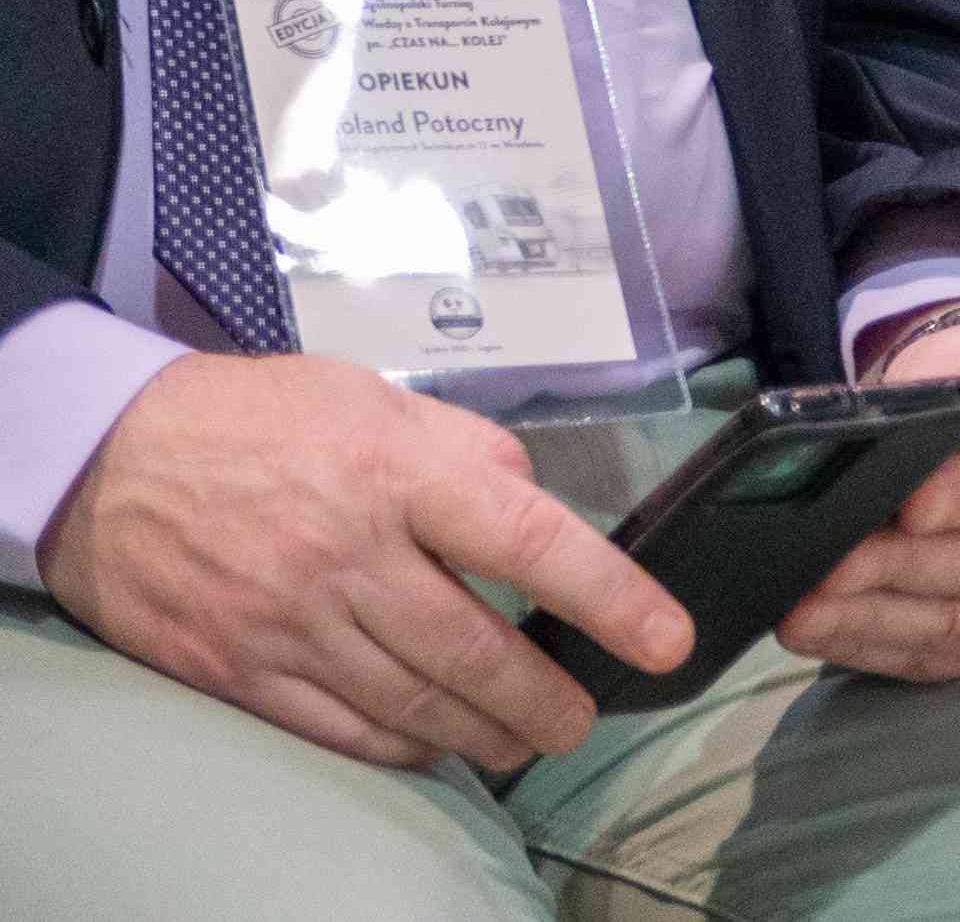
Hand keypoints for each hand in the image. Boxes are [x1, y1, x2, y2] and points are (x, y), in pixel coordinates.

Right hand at [39, 348, 691, 770]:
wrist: (111, 461)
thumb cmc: (261, 419)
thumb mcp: (378, 398)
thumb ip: (466, 452)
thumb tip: (534, 505)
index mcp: (400, 475)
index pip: (531, 542)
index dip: (611, 597)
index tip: (664, 638)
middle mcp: (352, 557)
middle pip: (474, 650)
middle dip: (544, 699)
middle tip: (586, 718)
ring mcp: (294, 623)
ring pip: (414, 703)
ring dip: (484, 732)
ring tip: (527, 739)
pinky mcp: (244, 671)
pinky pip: (342, 728)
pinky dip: (402, 745)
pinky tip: (437, 742)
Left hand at [773, 310, 959, 681]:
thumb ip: (939, 410)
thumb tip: (870, 452)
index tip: (912, 505)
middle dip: (903, 566)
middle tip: (831, 564)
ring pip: (957, 624)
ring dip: (872, 619)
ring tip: (802, 609)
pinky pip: (931, 658)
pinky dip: (868, 646)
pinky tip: (817, 631)